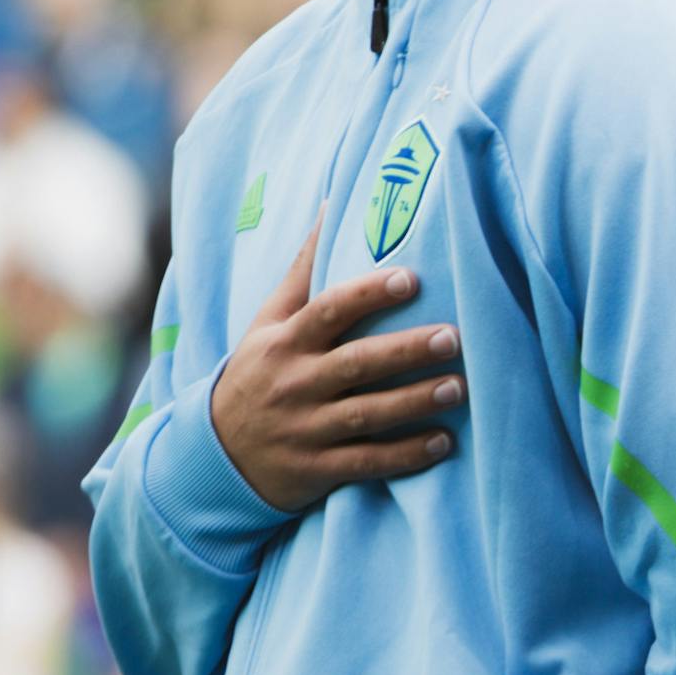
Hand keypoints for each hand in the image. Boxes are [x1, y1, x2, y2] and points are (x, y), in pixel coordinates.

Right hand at [206, 239, 461, 511]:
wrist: (216, 453)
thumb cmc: (258, 373)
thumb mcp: (269, 322)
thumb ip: (305, 272)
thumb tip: (332, 205)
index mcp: (285, 342)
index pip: (327, 311)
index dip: (367, 294)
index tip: (411, 278)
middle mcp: (295, 383)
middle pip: (356, 363)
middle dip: (405, 350)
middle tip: (453, 338)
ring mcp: (306, 429)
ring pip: (367, 414)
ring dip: (415, 402)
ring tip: (459, 388)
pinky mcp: (317, 469)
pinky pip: (367, 463)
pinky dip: (406, 456)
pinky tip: (444, 443)